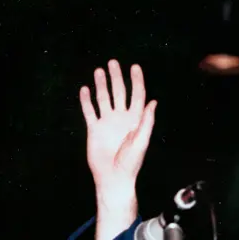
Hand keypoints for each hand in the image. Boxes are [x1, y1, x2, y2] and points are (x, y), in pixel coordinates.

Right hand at [80, 59, 156, 195]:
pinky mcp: (94, 129)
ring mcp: (107, 123)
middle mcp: (122, 118)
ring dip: (101, 85)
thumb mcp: (141, 142)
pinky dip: (86, 101)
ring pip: (104, 99)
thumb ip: (146, 122)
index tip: (134, 66)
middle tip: (113, 62)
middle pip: (119, 93)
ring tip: (99, 70)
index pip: (137, 96)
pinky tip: (85, 89)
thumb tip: (153, 102)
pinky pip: (89, 111)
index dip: (137, 81)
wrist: (113, 177)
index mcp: (136, 120)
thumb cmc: (130, 163)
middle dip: (117, 78)